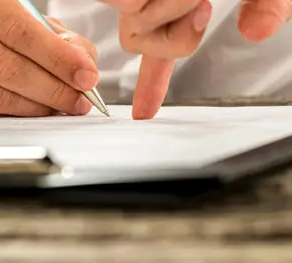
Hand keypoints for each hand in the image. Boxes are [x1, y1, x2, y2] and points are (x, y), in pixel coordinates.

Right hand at [0, 0, 97, 119]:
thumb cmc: (1, 36)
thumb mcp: (37, 29)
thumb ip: (64, 45)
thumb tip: (85, 71)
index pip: (24, 31)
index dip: (59, 59)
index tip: (86, 78)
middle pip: (10, 66)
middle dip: (53, 89)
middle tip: (78, 102)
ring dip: (36, 106)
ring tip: (58, 108)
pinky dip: (16, 114)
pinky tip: (32, 111)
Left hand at [102, 0, 291, 119]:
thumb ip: (273, 3)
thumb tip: (255, 31)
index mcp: (182, 9)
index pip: (161, 56)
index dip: (151, 87)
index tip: (142, 112)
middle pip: (138, 38)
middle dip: (173, 18)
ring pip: (134, 18)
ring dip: (170, 1)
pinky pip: (126, 3)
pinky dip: (137, 0)